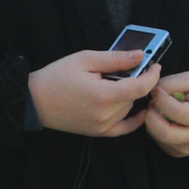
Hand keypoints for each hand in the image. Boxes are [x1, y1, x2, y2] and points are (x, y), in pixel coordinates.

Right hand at [30, 48, 154, 136]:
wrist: (33, 100)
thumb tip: (140, 56)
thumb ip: (116, 59)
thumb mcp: (85, 59)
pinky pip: (124, 128)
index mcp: (103, 95)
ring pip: (129, 109)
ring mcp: (102, 126)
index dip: (152, 75)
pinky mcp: (97, 133)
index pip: (142, 87)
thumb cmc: (56, 77)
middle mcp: (105, 115)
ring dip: (129, 97)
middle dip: (136, 82)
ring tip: (113, 85)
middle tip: (126, 70)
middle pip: (135, 97)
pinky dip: (134, 119)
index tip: (155, 65)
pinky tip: (139, 109)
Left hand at [142, 71, 188, 159]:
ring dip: (152, 121)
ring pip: (157, 137)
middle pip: (164, 132)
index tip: (157, 90)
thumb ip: (172, 83)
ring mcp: (186, 148)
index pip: (177, 112)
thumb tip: (152, 92)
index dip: (162, 99)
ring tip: (159, 110)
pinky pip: (158, 141)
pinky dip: (156, 128)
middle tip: (152, 103)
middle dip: (151, 116)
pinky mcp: (178, 152)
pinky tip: (165, 120)